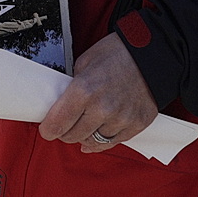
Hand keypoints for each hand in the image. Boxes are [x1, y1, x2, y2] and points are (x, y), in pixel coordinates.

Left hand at [38, 34, 157, 153]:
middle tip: (65, 125)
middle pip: (72, 136)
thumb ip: (71, 88)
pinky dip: (103, 141)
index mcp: (84, 90)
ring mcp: (121, 119)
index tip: (47, 129)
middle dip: (65, 132)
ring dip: (85, 136)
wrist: (150, 54)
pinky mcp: (136, 125)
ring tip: (84, 125)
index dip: (48, 129)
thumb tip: (61, 105)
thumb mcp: (84, 63)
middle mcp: (102, 108)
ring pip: (92, 142)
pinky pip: (114, 142)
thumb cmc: (117, 53)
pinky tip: (97, 135)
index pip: (57, 124)